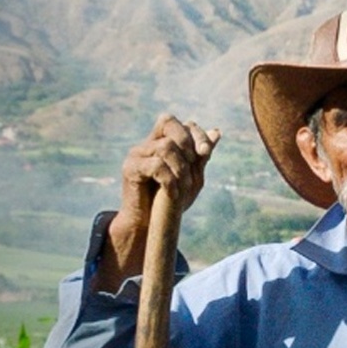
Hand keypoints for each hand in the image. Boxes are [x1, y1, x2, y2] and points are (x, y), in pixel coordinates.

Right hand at [100, 115, 220, 289]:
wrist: (149, 225)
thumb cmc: (170, 200)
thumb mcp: (192, 177)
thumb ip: (201, 155)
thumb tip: (216, 131)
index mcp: (162, 142)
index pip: (180, 123)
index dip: (196, 133)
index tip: (206, 153)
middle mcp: (147, 144)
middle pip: (169, 123)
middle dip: (187, 144)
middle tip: (191, 169)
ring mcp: (137, 154)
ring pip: (165, 146)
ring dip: (181, 167)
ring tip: (183, 186)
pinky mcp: (130, 168)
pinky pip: (156, 165)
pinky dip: (169, 179)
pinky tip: (172, 193)